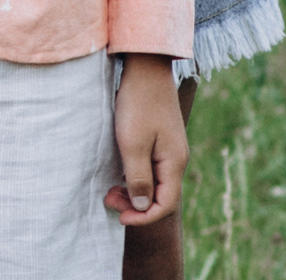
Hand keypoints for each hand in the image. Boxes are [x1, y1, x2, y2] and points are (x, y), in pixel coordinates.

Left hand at [105, 54, 187, 225]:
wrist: (146, 67)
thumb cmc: (138, 104)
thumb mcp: (133, 144)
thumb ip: (138, 178)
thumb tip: (142, 206)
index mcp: (174, 162)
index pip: (165, 204)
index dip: (142, 217)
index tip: (118, 216)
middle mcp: (176, 158)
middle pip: (161, 196)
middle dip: (136, 206)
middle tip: (108, 199)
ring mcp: (170, 148)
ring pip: (155, 182)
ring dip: (134, 191)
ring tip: (111, 189)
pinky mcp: (161, 138)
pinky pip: (152, 168)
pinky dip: (136, 176)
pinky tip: (120, 172)